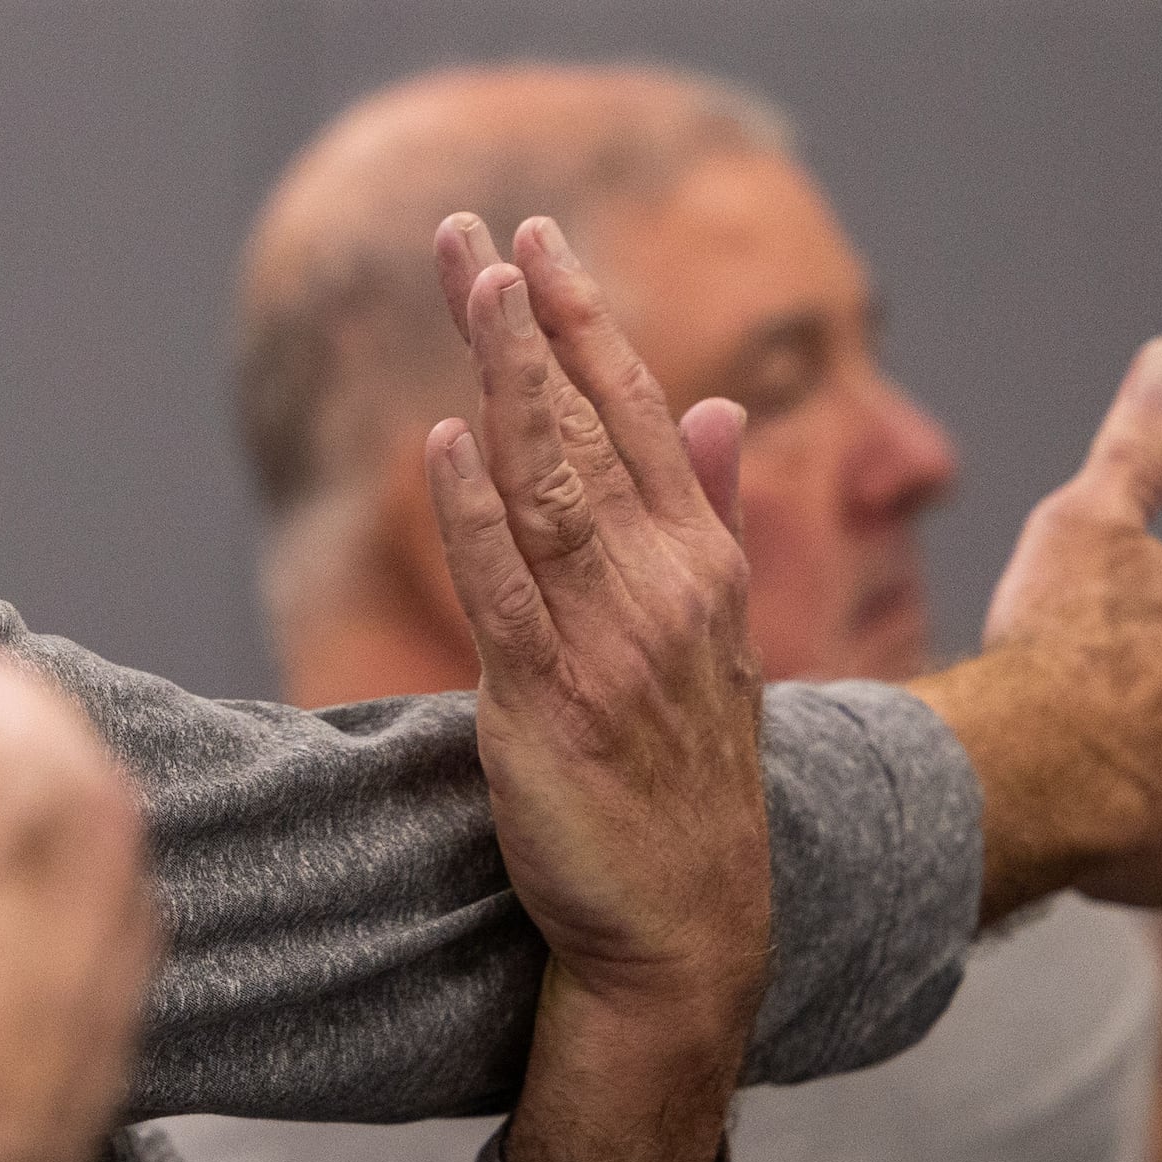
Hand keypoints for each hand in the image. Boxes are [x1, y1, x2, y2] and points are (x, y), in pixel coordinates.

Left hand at [425, 214, 771, 1161]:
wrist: (686, 934)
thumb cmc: (685, 786)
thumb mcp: (716, 640)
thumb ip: (703, 514)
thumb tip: (710, 404)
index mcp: (702, 568)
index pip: (638, 413)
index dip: (584, 323)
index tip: (536, 238)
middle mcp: (666, 591)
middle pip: (590, 427)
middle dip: (534, 319)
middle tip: (478, 227)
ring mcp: (609, 644)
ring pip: (549, 485)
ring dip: (506, 379)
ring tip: (466, 288)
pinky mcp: (547, 706)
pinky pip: (507, 591)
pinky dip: (477, 512)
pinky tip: (445, 445)